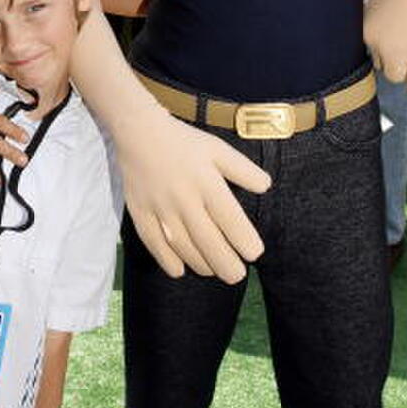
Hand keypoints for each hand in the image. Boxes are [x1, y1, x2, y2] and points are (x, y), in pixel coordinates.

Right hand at [119, 106, 269, 282]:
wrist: (139, 132)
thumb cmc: (184, 142)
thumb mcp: (218, 149)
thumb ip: (243, 170)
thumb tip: (266, 186)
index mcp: (207, 182)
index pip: (231, 220)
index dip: (245, 242)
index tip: (254, 254)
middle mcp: (184, 198)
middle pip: (208, 242)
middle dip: (227, 265)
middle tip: (238, 275)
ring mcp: (160, 208)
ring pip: (183, 248)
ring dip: (202, 265)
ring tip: (214, 270)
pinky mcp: (140, 212)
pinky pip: (154, 244)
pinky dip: (168, 261)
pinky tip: (180, 269)